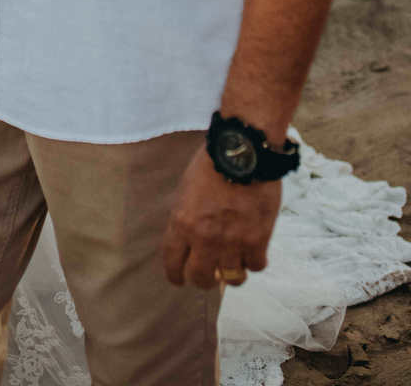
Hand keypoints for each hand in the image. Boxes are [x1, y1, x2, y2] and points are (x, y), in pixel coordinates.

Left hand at [160, 146, 281, 290]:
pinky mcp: (257, 240)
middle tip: (211, 273)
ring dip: (232, 271)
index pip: (173, 263)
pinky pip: (256, 266)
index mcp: (182, 223)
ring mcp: (232, 242)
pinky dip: (254, 260)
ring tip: (235, 260)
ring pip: (232, 278)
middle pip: (201, 279)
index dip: (176, 276)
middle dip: (204, 279)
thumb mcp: (186, 189)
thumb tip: (187, 240)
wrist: (243, 151)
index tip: (180, 279)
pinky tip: (253, 249)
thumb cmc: (212, 163)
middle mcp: (205, 238)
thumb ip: (185, 218)